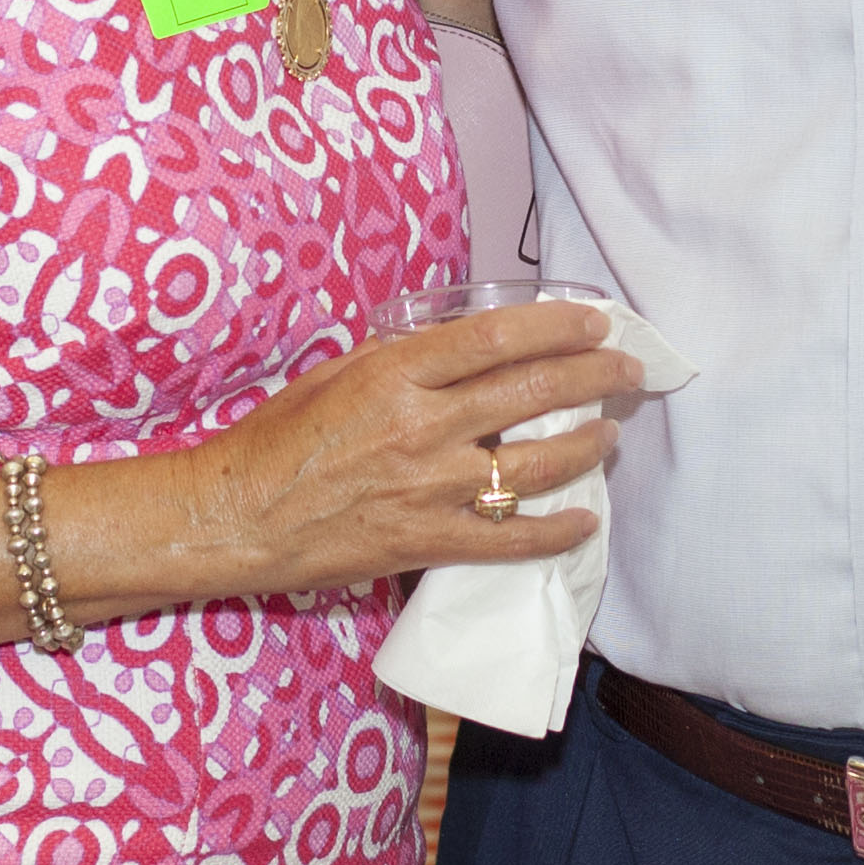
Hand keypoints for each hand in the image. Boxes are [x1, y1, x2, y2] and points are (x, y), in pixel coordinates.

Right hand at [182, 301, 646, 602]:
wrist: (236, 516)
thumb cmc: (276, 439)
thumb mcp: (334, 374)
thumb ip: (400, 358)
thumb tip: (457, 345)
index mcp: (396, 373)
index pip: (497, 338)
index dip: (557, 326)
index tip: (594, 323)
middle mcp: (422, 426)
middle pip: (532, 391)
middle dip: (594, 376)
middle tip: (627, 370)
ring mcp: (430, 488)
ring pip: (536, 464)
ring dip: (586, 446)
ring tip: (611, 436)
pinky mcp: (428, 541)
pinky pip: (511, 540)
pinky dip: (556, 532)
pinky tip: (585, 520)